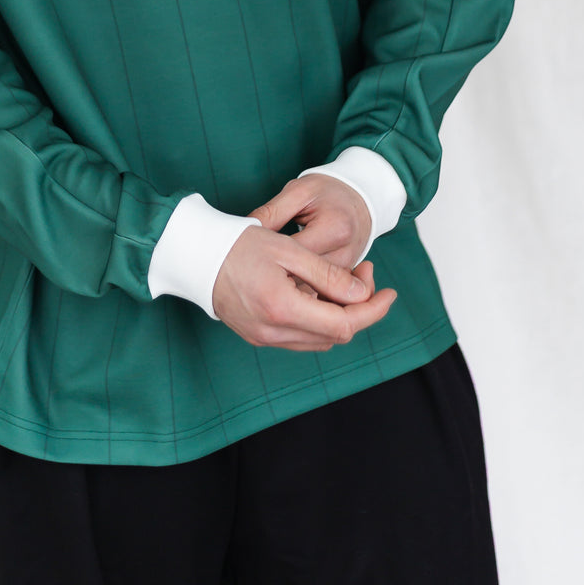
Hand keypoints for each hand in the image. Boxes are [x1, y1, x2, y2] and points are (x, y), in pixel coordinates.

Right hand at [211, 223, 396, 351]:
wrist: (193, 256)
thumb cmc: (238, 244)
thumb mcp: (288, 250)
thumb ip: (329, 275)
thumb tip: (363, 294)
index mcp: (282, 309)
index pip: (344, 324)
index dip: (373, 310)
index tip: (390, 292)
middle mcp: (273, 333)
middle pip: (335, 336)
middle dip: (359, 309)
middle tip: (366, 273)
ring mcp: (264, 338)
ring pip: (319, 339)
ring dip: (340, 315)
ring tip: (345, 280)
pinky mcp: (257, 335)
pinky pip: (300, 336)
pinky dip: (318, 319)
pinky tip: (319, 293)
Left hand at [251, 173, 375, 294]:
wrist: (361, 199)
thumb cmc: (326, 192)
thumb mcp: (298, 192)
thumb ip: (271, 213)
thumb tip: (242, 231)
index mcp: (334, 228)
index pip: (295, 255)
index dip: (267, 259)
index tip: (244, 260)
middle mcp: (345, 253)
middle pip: (305, 279)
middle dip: (275, 280)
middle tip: (247, 278)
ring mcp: (348, 270)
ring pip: (313, 292)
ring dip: (288, 293)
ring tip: (261, 286)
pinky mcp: (348, 280)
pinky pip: (322, 295)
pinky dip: (302, 295)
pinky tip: (282, 292)